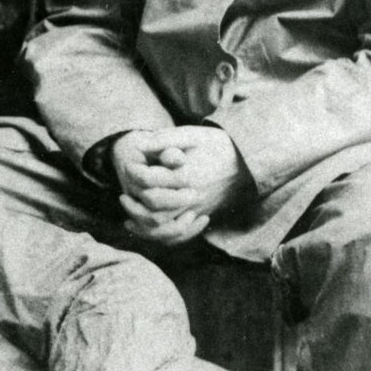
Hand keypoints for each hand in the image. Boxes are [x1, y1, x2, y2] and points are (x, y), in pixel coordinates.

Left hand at [112, 125, 249, 245]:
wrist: (248, 160)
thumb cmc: (217, 144)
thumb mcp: (192, 134)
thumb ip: (166, 139)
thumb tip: (141, 144)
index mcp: (187, 174)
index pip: (149, 180)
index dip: (134, 172)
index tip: (128, 165)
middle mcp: (192, 196)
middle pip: (154, 209)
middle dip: (135, 204)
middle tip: (123, 195)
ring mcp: (198, 209)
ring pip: (165, 228)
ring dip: (143, 224)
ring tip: (128, 216)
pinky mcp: (201, 214)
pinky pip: (178, 234)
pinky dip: (159, 235)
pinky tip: (145, 228)